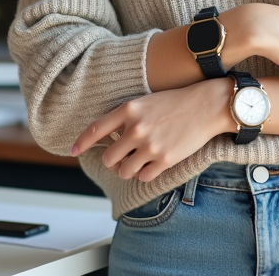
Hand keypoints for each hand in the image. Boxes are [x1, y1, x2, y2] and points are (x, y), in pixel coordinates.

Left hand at [70, 78, 233, 182]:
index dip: (81, 142)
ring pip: (124, 171)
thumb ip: (127, 118)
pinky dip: (146, 173)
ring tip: (141, 159)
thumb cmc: (177, 102)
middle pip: (108, 158)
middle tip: (123, 157)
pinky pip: (144, 177)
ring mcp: (150, 145)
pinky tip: (154, 163)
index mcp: (129, 110)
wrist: (206, 106)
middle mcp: (136, 128)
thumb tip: (110, 139)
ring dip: (130, 169)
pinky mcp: (165, 159)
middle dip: (114, 161)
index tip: (72, 151)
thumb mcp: (146, 102)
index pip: (96, 129)